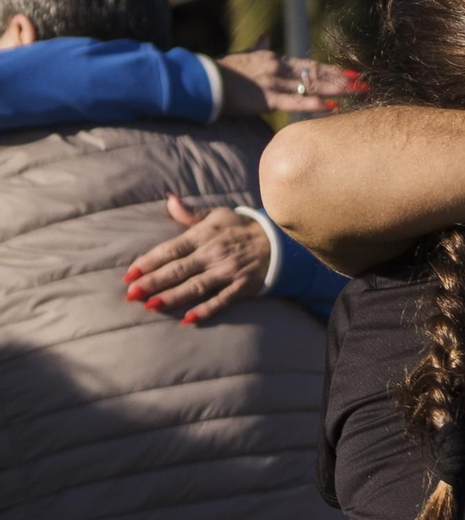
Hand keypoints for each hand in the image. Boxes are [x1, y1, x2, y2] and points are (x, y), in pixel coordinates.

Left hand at [123, 195, 271, 323]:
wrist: (280, 241)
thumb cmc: (242, 228)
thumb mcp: (218, 215)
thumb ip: (190, 213)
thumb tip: (168, 200)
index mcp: (204, 235)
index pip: (170, 249)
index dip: (148, 262)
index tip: (130, 274)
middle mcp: (214, 253)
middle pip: (178, 270)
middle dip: (153, 282)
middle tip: (131, 295)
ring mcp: (228, 271)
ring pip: (196, 286)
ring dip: (172, 297)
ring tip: (151, 306)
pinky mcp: (242, 286)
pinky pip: (222, 300)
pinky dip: (206, 310)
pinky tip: (188, 319)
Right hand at [216, 38, 366, 116]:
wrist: (200, 81)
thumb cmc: (221, 71)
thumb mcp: (243, 56)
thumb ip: (258, 47)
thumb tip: (265, 36)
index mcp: (275, 59)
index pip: (311, 65)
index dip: (333, 70)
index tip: (353, 73)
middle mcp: (278, 67)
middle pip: (317, 73)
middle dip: (343, 79)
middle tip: (366, 82)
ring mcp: (273, 83)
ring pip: (311, 85)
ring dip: (337, 89)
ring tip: (359, 92)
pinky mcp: (265, 99)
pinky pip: (295, 102)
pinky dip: (315, 104)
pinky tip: (333, 106)